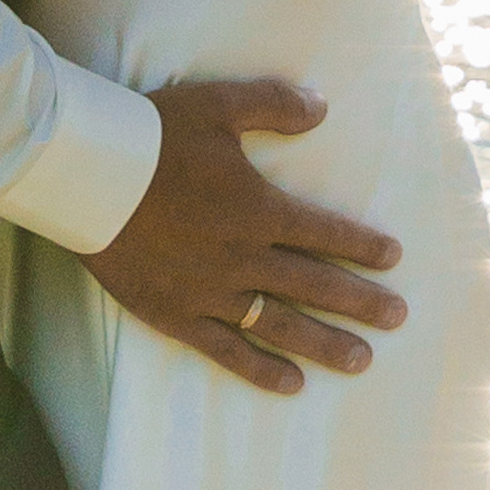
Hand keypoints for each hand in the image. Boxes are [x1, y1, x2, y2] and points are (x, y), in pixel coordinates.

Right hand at [81, 81, 406, 396]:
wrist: (91, 177)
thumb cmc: (154, 136)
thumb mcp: (217, 105)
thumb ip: (273, 105)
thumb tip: (323, 108)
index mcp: (257, 208)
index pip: (323, 232)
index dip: (361, 246)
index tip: (394, 259)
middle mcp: (244, 258)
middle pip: (314, 284)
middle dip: (360, 301)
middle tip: (398, 318)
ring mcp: (213, 293)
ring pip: (281, 325)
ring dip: (325, 343)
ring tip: (362, 360)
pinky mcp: (179, 316)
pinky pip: (229, 350)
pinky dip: (262, 369)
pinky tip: (291, 384)